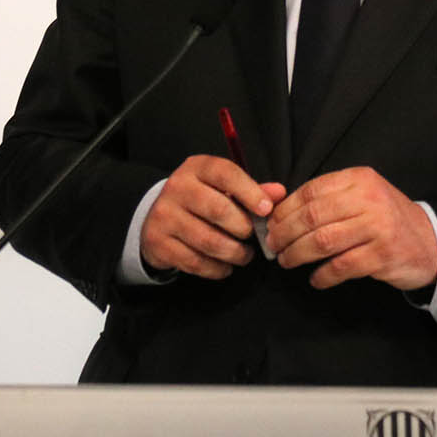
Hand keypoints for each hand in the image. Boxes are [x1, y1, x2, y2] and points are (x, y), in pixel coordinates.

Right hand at [140, 155, 285, 279]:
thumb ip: (251, 190)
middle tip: (252, 237)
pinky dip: (217, 269)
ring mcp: (164, 216)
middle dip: (243, 228)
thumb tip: (279, 193)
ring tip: (244, 255)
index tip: (266, 210)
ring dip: (234, 253)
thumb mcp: (222, 188)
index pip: (225, 174)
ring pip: (209, 241)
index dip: (250, 192)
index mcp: (196, 168)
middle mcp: (177, 188)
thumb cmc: (200, 200)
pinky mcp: (158, 243)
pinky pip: (195, 262)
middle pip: (218, 210)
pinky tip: (225, 266)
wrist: (157, 219)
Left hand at [265, 167, 436, 290]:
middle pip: (312, 216)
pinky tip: (316, 279)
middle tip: (273, 246)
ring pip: (323, 241)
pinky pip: (341, 267)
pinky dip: (322, 275)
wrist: (431, 241)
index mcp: (359, 179)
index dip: (285, 209)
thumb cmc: (387, 219)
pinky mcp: (382, 255)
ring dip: (297, 254)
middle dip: (285, 233)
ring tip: (287, 261)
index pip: (311, 190)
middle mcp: (368, 199)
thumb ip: (329, 199)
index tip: (271, 224)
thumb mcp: (363, 196)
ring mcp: (377, 227)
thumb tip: (281, 213)